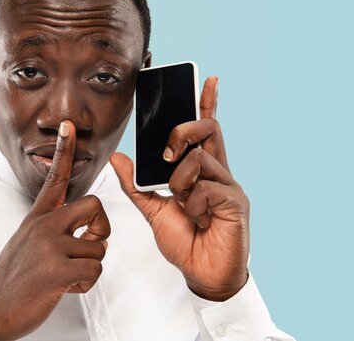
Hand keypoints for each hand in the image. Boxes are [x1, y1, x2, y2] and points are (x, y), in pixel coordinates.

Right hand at [0, 121, 109, 340]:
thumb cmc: (12, 278)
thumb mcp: (27, 242)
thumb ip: (53, 229)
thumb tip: (86, 232)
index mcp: (37, 217)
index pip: (54, 177)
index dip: (64, 150)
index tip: (70, 127)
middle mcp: (44, 225)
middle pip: (95, 206)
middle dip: (101, 229)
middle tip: (88, 244)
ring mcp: (49, 246)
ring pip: (98, 248)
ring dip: (88, 267)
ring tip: (66, 275)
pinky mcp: (56, 269)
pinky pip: (94, 271)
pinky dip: (85, 284)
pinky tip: (65, 287)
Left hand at [110, 76, 248, 300]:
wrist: (201, 274)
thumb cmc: (184, 242)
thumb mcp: (152, 209)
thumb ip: (135, 183)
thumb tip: (117, 158)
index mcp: (201, 171)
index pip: (206, 130)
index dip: (208, 104)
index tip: (209, 80)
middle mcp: (218, 172)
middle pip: (206, 129)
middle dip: (181, 131)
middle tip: (166, 154)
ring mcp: (229, 185)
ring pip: (199, 158)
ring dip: (179, 179)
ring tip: (182, 202)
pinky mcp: (236, 201)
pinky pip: (206, 186)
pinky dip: (193, 202)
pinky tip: (198, 217)